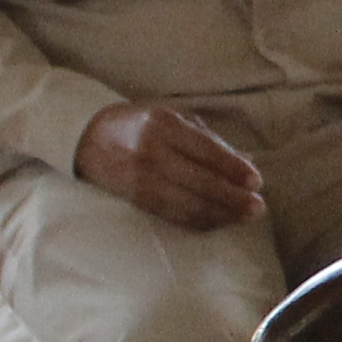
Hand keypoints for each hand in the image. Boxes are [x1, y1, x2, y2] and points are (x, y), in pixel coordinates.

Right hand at [74, 100, 266, 228]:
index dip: (232, 168)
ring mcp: (139, 177)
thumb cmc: (138, 125)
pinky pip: (170, 213)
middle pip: (199, 180)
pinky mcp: (132, 198)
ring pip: (186, 202)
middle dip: (232, 197)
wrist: (83, 137)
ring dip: (219, 213)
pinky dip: (197, 220)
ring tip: (243, 218)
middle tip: (258, 207)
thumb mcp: (170, 118)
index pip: (205, 149)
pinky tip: (217, 222)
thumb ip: (207, 138)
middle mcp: (150, 151)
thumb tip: (246, 160)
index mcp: (163, 124)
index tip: (257, 181)